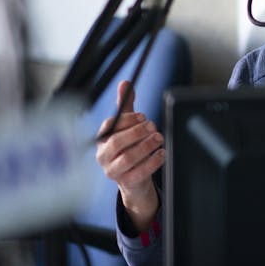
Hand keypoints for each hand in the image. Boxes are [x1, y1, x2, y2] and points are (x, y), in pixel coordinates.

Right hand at [95, 80, 164, 231]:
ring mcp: (113, 171)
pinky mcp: (126, 182)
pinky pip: (140, 172)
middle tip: (153, 127)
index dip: (127, 120)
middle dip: (137, 132)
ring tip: (159, 138)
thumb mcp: (127, 127)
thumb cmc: (129, 148)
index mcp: (102, 139)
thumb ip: (126, 106)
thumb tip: (125, 83)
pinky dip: (153, 162)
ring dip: (146, 146)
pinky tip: (162, 153)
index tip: (143, 116)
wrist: (134, 179)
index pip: (110, 126)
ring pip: (128, 157)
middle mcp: (103, 155)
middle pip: (117, 142)